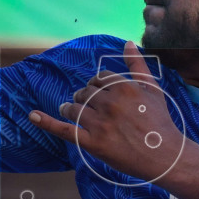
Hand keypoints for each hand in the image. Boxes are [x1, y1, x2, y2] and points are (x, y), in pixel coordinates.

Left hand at [29, 41, 181, 182]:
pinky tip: (33, 116)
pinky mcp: (93, 143)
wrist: (165, 156)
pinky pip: (65, 130)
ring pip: (74, 108)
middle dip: (82, 96)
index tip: (99, 94)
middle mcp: (110, 103)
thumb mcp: (152, 89)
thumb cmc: (161, 122)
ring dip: (69, 107)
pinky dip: (47, 122)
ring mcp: (100, 123)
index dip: (96, 85)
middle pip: (85, 92)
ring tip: (70, 110)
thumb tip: (128, 42)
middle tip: (85, 104)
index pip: (99, 78)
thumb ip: (137, 65)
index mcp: (124, 87)